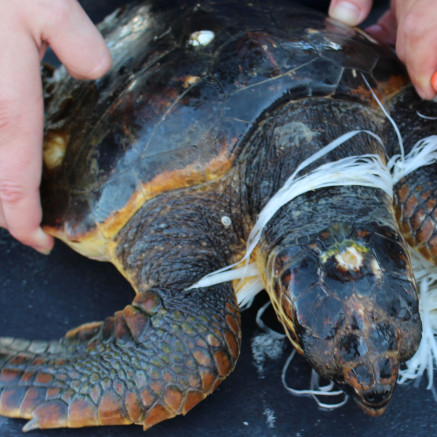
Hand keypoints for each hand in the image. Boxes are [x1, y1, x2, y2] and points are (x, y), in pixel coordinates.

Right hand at [0, 0, 110, 252]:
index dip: (24, 221)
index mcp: (5, 107)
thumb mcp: (43, 3)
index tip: (39, 243)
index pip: (13, 181)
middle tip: (30, 222)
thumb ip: (75, 40)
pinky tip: (5, 150)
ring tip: (13, 197)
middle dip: (5, 211)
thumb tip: (95, 72)